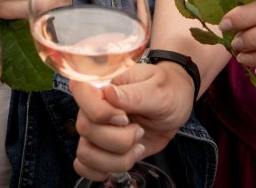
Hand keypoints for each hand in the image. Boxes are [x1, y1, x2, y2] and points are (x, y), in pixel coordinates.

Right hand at [71, 62, 192, 180]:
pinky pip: (85, 166)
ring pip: (86, 153)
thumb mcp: (158, 90)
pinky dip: (102, 171)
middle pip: (85, 129)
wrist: (175, 104)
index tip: (125, 117)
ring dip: (117, 159)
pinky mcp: (103, 149)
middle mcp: (93, 106)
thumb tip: (109, 92)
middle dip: (118, 140)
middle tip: (139, 131)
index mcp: (104, 83)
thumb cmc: (167, 89)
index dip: (100, 111)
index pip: (80, 92)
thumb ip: (134, 94)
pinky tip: (123, 161)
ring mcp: (96, 129)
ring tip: (137, 146)